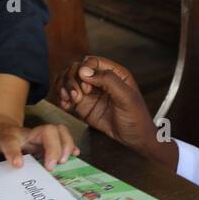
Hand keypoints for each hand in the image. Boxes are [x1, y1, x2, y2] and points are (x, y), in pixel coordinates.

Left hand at [0, 116, 78, 173]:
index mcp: (5, 137)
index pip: (10, 141)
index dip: (14, 152)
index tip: (19, 165)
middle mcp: (24, 133)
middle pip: (44, 131)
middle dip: (52, 147)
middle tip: (52, 167)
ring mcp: (37, 135)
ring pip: (57, 130)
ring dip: (64, 144)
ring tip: (65, 161)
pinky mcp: (46, 139)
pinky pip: (63, 135)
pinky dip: (70, 144)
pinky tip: (75, 155)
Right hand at [53, 56, 173, 166]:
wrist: (134, 138)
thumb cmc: (136, 117)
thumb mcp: (126, 98)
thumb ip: (108, 81)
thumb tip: (84, 71)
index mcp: (114, 73)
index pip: (92, 61)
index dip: (84, 70)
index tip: (85, 86)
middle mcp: (100, 80)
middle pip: (77, 69)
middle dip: (71, 80)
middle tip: (76, 95)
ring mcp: (90, 92)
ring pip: (69, 80)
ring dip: (64, 87)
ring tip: (68, 100)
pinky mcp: (83, 104)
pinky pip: (67, 95)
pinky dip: (62, 98)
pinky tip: (66, 105)